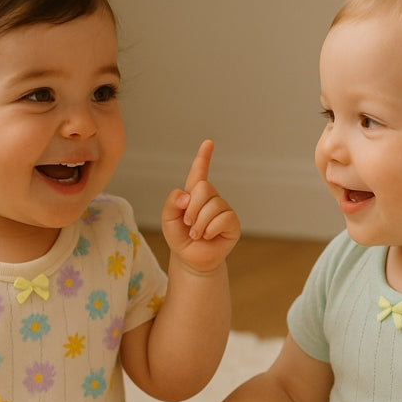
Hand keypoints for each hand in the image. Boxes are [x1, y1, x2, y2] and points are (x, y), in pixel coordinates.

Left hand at [162, 139, 239, 272]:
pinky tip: (207, 236)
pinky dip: (210, 229)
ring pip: (212, 205)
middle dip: (191, 208)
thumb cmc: (180, 237)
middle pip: (204, 187)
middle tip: (188, 223)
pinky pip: (223, 218)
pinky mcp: (232, 222)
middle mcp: (211, 198)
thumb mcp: (168, 219)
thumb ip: (172, 202)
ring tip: (196, 233)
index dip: (204, 156)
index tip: (208, 142)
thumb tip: (187, 194)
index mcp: (194, 193)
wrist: (190, 260)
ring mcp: (223, 209)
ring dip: (199, 223)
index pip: (199, 171)